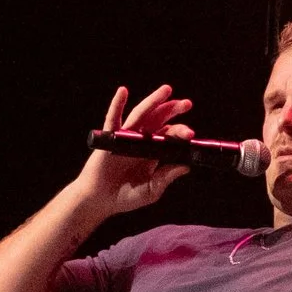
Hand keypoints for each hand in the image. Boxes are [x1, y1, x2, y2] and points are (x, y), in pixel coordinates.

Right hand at [76, 84, 195, 215]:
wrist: (100, 201)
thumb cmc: (124, 197)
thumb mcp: (151, 190)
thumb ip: (166, 178)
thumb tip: (186, 166)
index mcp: (154, 151)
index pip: (169, 136)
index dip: (180, 132)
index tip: (191, 134)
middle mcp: (141, 140)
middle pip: (159, 120)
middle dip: (173, 110)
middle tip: (187, 104)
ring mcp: (126, 137)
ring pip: (141, 115)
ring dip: (153, 101)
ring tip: (167, 90)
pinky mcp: (110, 138)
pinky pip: (113, 119)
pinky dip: (117, 104)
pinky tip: (123, 91)